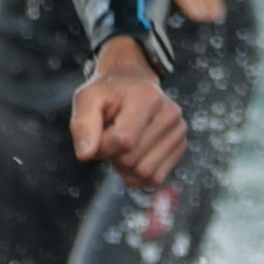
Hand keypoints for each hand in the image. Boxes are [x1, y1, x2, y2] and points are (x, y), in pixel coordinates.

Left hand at [71, 38, 187, 189]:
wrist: (132, 85)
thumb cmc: (108, 94)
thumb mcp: (87, 99)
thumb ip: (82, 125)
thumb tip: (85, 155)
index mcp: (148, 97)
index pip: (123, 141)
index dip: (102, 145)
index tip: (98, 133)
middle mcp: (170, 114)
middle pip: (133, 160)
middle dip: (112, 156)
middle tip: (109, 137)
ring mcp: (179, 131)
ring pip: (145, 174)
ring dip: (124, 168)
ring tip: (121, 146)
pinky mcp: (181, 147)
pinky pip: (155, 179)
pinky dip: (137, 174)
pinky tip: (132, 156)